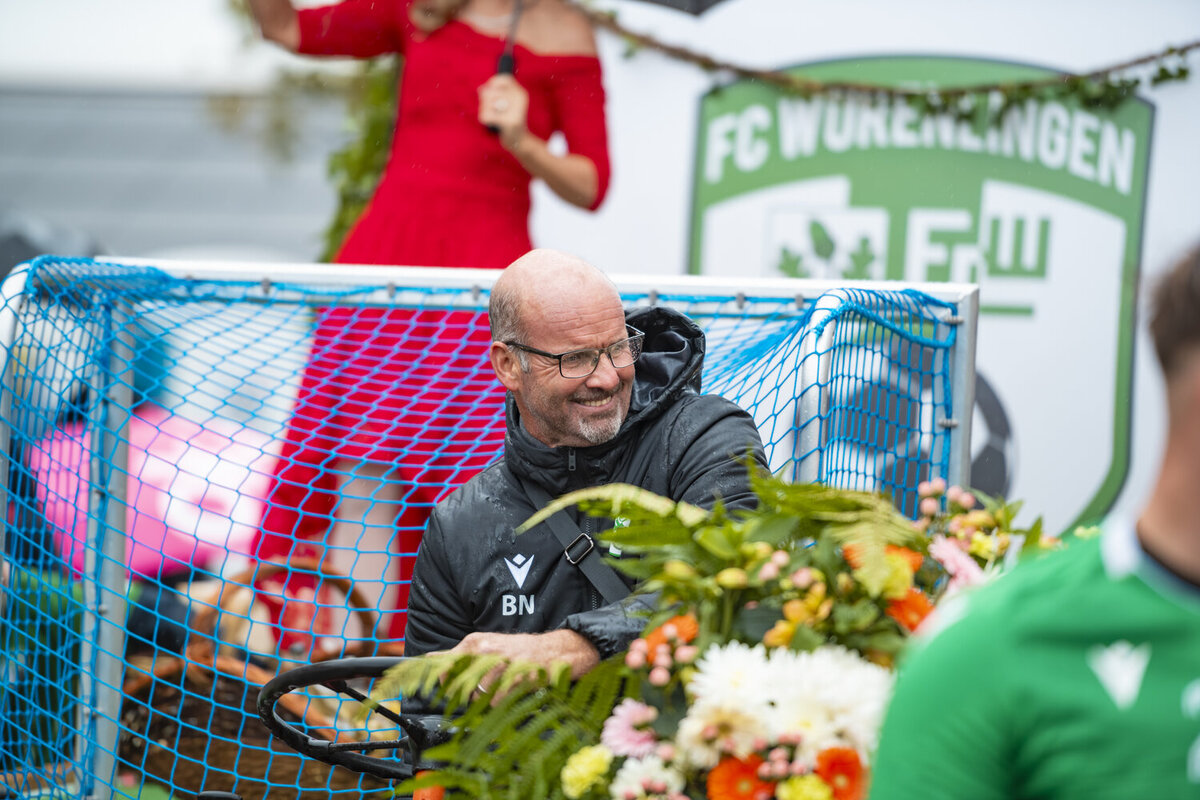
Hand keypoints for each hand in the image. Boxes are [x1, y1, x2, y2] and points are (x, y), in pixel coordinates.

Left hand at [448, 629, 600, 690]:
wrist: (555, 650)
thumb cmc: (519, 651)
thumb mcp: (487, 646)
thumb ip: (460, 655)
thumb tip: (429, 659)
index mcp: (475, 641)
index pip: (445, 664)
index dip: (442, 681)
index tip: (443, 689)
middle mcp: (485, 650)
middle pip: (460, 685)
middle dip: (468, 694)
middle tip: (482, 690)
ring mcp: (501, 663)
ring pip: (479, 696)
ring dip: (489, 698)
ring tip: (503, 687)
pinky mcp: (514, 676)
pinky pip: (498, 700)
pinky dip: (504, 700)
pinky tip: (514, 689)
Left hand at [478, 73, 529, 150]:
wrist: (520, 142)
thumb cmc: (509, 121)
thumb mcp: (504, 104)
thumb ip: (492, 94)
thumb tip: (481, 89)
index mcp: (521, 93)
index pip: (504, 79)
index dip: (492, 83)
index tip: (489, 92)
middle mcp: (520, 99)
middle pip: (491, 92)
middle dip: (484, 101)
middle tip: (488, 109)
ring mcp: (516, 111)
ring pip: (488, 103)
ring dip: (484, 110)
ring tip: (491, 117)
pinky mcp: (510, 122)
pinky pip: (487, 115)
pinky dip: (484, 119)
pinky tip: (490, 123)